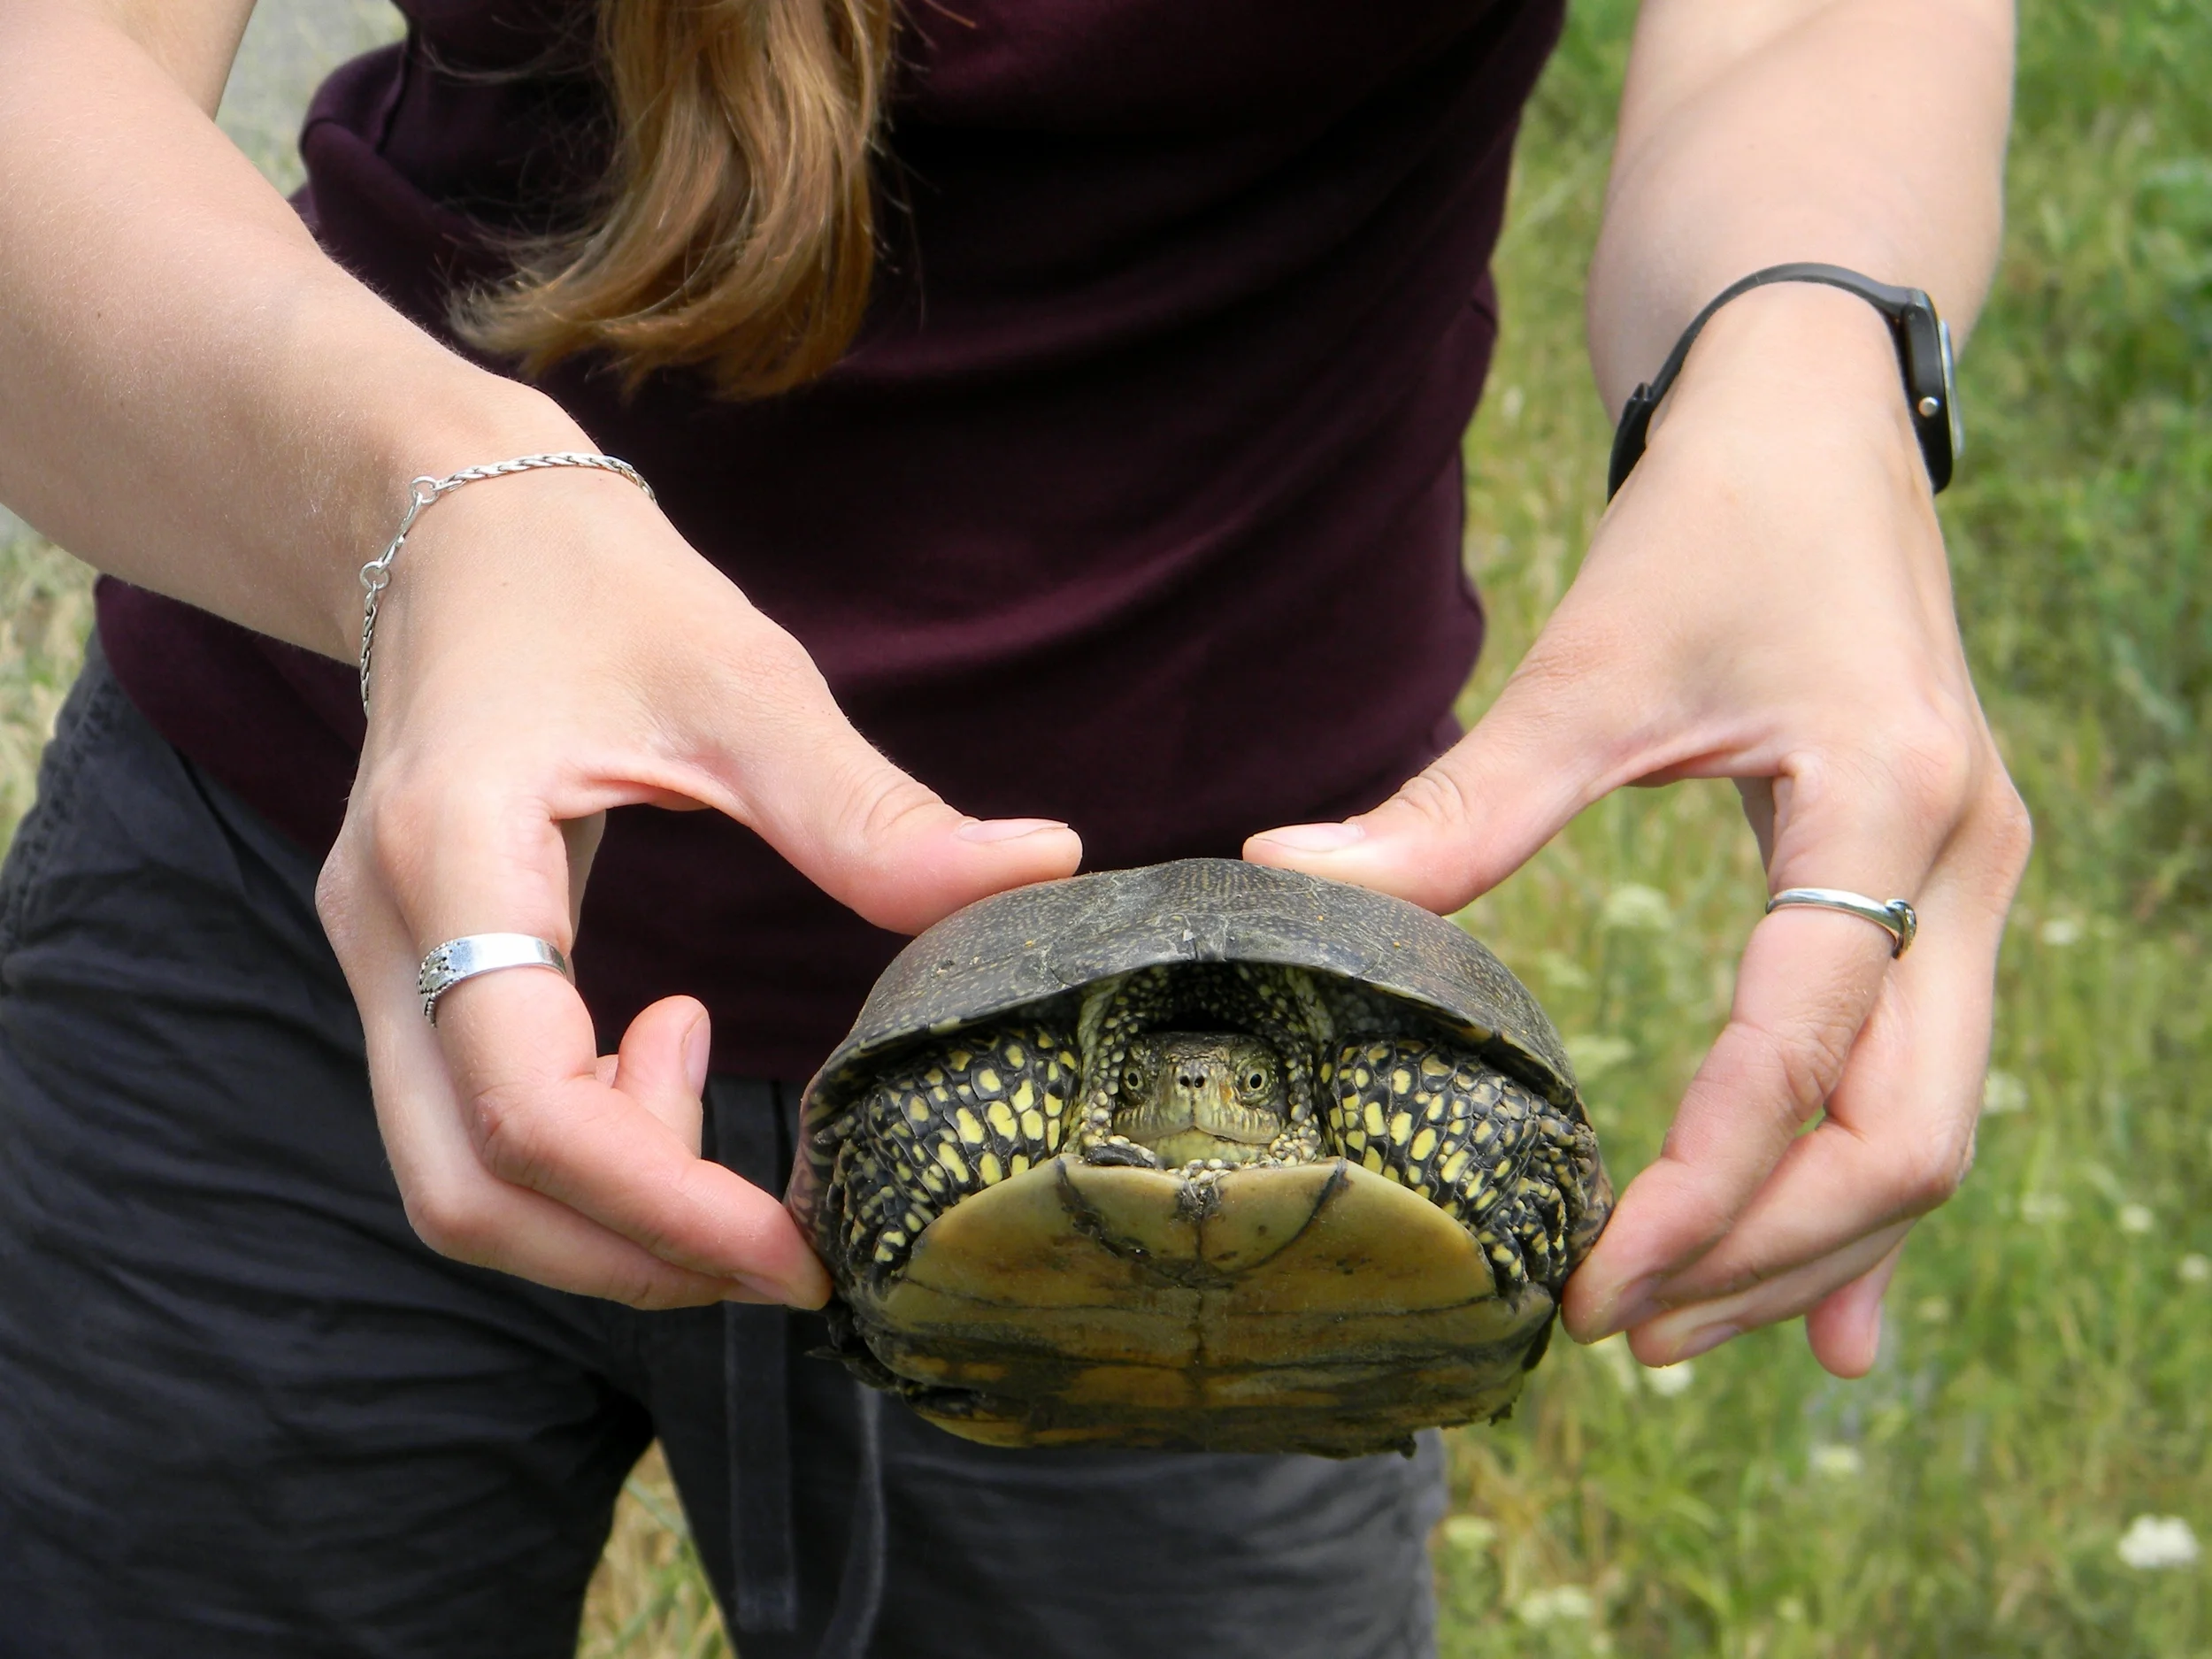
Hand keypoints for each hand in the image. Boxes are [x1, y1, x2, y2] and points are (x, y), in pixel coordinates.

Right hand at [316, 466, 1081, 1308]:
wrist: (456, 527)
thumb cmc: (598, 588)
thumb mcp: (744, 683)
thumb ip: (872, 811)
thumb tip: (1042, 871)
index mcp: (457, 857)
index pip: (530, 1105)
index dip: (665, 1207)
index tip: (797, 1248)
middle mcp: (385, 933)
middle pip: (467, 1190)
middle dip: (633, 1254)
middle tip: (782, 1247)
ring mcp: (375, 960)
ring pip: (454, 1178)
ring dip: (600, 1214)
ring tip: (721, 1121)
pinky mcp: (401, 971)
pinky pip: (467, 1123)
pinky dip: (576, 1151)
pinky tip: (668, 1059)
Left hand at [1245, 287, 2029, 1377]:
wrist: (1818, 424)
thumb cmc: (1710, 526)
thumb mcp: (1588, 665)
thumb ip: (1460, 799)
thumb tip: (1286, 874)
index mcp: (1883, 807)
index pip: (1797, 1058)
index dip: (1698, 1194)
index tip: (1583, 1284)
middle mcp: (1966, 866)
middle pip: (1905, 1137)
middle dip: (1763, 1254)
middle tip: (1618, 1330)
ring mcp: (1974, 887)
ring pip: (1925, 1129)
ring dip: (1806, 1247)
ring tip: (1672, 1330)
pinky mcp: (1942, 896)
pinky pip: (1920, 1083)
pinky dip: (1858, 1202)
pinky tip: (1818, 1324)